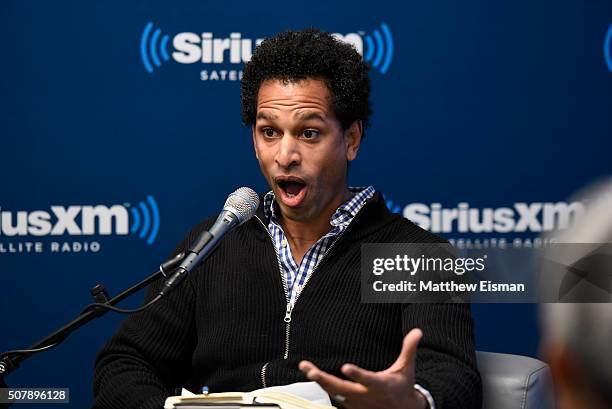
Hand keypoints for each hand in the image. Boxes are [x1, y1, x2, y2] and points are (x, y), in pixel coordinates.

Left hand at [298, 328, 427, 408]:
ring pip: (334, 394)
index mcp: (380, 385)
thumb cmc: (402, 386)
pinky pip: (334, 398)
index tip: (345, 366)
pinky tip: (311, 376)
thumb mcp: (407, 368)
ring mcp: (357, 403)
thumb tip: (417, 331)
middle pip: (342, 389)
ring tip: (306, 368)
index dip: (357, 374)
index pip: (368, 380)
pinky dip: (323, 388)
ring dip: (319, 381)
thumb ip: (409, 349)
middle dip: (325, 380)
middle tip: (311, 369)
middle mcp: (366, 396)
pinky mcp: (351, 407)